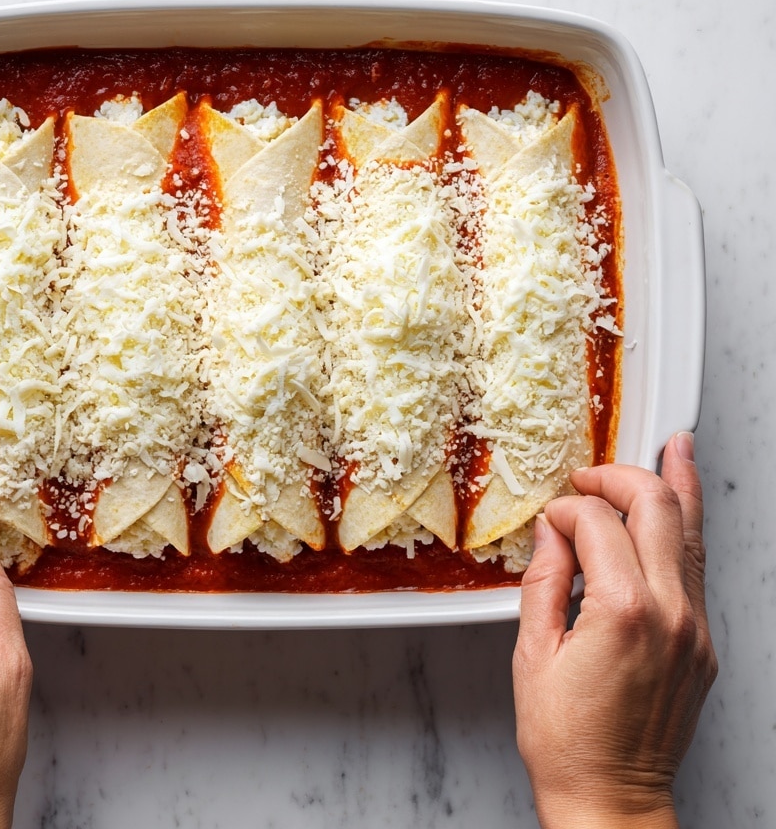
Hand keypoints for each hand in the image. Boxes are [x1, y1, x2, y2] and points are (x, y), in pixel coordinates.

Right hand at [513, 432, 717, 828]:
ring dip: (677, 484)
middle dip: (622, 476)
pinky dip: (684, 530)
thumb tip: (553, 532)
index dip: (568, 509)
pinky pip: (696, 569)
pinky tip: (678, 506)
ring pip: (693, 532)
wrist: (611, 797)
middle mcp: (671, 613)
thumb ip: (545, 579)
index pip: (598, 524)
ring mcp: (695, 628)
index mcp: (623, 612)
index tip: (550, 520)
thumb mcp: (534, 652)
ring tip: (678, 444)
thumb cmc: (565, 738)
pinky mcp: (703, 643)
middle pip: (658, 508)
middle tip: (592, 474)